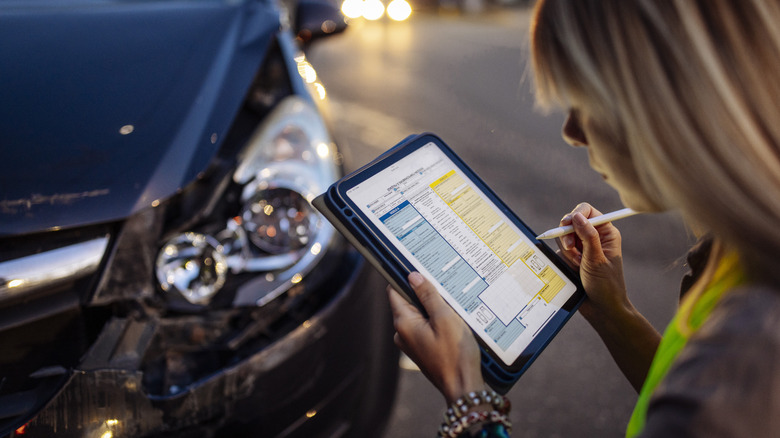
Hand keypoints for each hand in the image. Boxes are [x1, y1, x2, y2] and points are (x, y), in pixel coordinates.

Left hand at [387, 272, 484, 403]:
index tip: (418, 266)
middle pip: (408, 301)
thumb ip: (428, 295)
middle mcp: (402, 333)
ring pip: (419, 315)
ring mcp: (411, 343)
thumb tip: (413, 276)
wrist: (463, 386)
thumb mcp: (444, 318)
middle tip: (443, 285)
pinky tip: (453, 320)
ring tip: (451, 303)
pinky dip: (436, 320)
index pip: (394, 291)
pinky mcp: (422, 349)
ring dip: (433, 307)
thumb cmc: (455, 354)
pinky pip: (426, 327)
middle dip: (424, 293)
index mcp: (403, 323)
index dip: (404, 277)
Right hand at [555, 203, 660, 390]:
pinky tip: (573, 271)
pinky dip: (563, 260)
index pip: (588, 211)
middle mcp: (594, 238)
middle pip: (572, 223)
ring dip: (567, 252)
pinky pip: (560, 251)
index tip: (568, 224)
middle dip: (568, 236)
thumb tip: (577, 215)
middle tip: (571, 248)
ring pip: (564, 238)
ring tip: (577, 265)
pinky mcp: (572, 259)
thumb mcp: (596, 259)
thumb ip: (587, 235)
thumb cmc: (605, 285)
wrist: (601, 309)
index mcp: (606, 233)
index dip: (576, 214)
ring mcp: (582, 248)